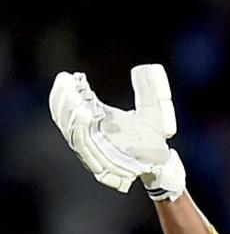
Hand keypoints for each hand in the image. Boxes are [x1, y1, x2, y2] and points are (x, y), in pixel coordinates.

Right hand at [49, 64, 185, 200]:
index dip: (65, 91)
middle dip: (62, 99)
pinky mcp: (100, 165)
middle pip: (65, 118)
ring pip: (72, 132)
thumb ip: (147, 90)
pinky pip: (85, 147)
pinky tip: (85, 112)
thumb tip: (145, 69)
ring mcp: (94, 151)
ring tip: (75, 95)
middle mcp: (91, 136)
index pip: (71, 105)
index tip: (68, 75)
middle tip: (66, 82)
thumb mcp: (151, 110)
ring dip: (70, 112)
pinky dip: (81, 129)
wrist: (163, 162)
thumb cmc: (153, 138)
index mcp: (98, 122)